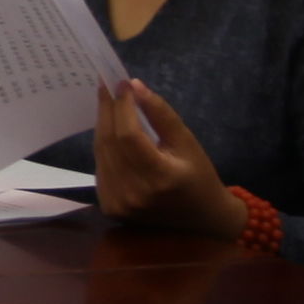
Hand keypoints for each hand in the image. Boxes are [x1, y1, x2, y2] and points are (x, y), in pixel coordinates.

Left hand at [90, 78, 236, 237]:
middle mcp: (134, 194)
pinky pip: (101, 168)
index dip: (122, 106)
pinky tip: (110, 130)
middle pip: (109, 143)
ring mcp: (119, 204)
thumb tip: (134, 85)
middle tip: (106, 85)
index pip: (129, 136)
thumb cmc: (199, 177)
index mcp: (159, 178)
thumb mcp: (187, 142)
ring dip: (103, 126)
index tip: (120, 82)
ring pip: (101, 154)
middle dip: (107, 110)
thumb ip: (161, 114)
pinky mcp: (110, 207)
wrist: (202, 220)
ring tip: (108, 102)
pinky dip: (104, 147)